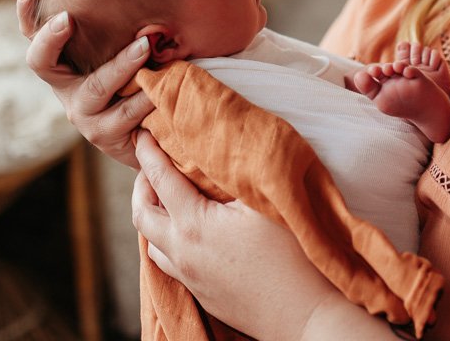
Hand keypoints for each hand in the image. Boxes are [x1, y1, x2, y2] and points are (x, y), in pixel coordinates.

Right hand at [17, 0, 152, 167]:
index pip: (33, 34)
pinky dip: (145, 97)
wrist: (152, 137)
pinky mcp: (104, 136)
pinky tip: (161, 86)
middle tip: (68, 17)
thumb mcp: (126, 50)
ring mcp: (82, 114)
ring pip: (95, 86)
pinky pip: (125, 113)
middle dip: (52, 37)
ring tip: (144, 45)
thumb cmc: (138, 81)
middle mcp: (65, 88)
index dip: (25, 12)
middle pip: (41, 61)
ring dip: (121, 64)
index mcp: (63, 64)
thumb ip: (123, 22)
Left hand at [132, 132, 384, 339]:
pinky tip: (187, 233)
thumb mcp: (267, 203)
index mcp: (194, 224)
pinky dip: (167, 241)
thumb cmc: (294, 256)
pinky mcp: (204, 294)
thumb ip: (237, 175)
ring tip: (167, 199)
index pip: (160, 179)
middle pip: (142, 214)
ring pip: (153, 243)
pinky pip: (170, 264)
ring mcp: (191, 278)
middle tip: (151, 166)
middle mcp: (183, 253)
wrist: (307, 316)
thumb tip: (220, 151)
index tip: (142, 134)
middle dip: (141, 185)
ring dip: (153, 217)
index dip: (148, 153)